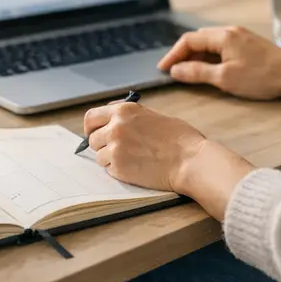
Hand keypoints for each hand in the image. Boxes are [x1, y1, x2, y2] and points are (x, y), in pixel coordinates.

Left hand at [84, 102, 205, 192]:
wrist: (190, 160)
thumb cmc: (179, 138)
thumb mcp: (151, 115)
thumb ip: (128, 116)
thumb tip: (109, 115)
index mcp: (123, 110)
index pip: (91, 117)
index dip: (91, 127)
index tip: (94, 133)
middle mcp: (115, 127)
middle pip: (93, 139)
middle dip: (103, 145)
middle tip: (120, 150)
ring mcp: (115, 149)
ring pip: (99, 156)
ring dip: (111, 159)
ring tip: (133, 159)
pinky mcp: (119, 168)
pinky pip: (109, 170)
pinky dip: (119, 170)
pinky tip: (137, 167)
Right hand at [158, 26, 280, 99]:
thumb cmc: (262, 77)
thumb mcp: (225, 78)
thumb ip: (197, 73)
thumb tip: (176, 71)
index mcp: (223, 36)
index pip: (188, 40)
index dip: (173, 55)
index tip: (163, 69)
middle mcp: (230, 31)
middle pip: (198, 39)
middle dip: (182, 54)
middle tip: (172, 72)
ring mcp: (240, 36)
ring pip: (209, 43)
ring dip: (196, 56)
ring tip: (188, 73)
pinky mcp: (248, 44)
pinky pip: (221, 46)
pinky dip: (209, 56)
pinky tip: (209, 69)